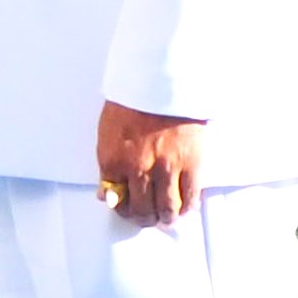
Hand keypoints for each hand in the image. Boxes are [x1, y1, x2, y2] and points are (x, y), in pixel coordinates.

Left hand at [96, 104, 206, 228]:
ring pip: (166, 209)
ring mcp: (166, 168)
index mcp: (113, 159)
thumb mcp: (107, 131)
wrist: (163, 79)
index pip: (115, 200)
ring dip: (166, 217)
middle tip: (148, 217)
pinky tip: (184, 206)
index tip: (127, 210)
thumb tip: (106, 195)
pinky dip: (187, 207)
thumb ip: (108, 166)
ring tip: (166, 215)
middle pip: (142, 210)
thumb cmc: (133, 101)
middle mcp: (138, 168)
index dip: (122, 210)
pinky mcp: (191, 164)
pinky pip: (190, 197)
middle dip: (144, 218)